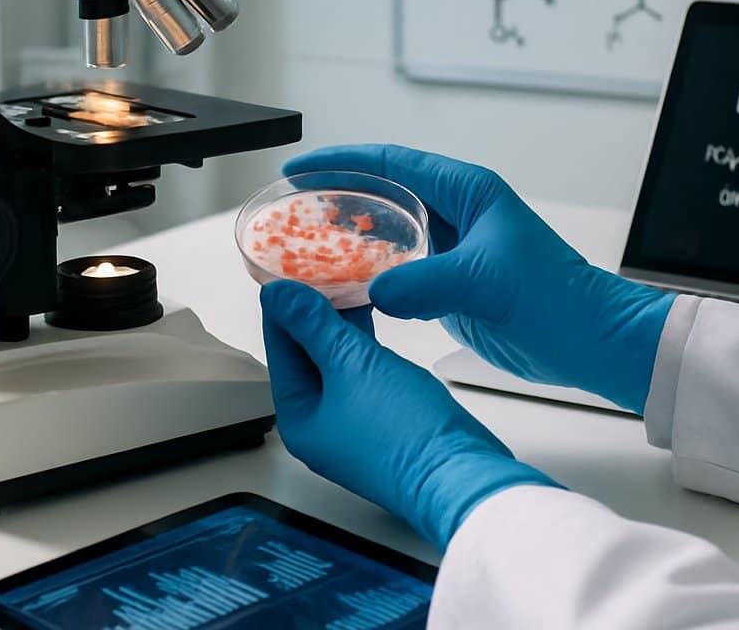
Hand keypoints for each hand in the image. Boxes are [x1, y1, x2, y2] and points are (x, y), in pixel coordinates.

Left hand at [260, 280, 552, 547]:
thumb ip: (314, 326)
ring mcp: (353, 424)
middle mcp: (320, 424)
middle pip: (306, 356)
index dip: (285, 304)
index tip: (289, 266)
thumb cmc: (403, 429)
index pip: (279, 348)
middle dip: (314, 311)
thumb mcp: (352, 364)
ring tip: (348, 279)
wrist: (461, 475)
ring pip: (337, 362)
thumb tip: (277, 295)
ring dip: (341, 325)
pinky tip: (372, 315)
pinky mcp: (383, 420)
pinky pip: (362, 372)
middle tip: (322, 264)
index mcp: (298, 418)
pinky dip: (363, 344)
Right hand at [284, 144, 674, 413]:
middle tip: (291, 208)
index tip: (302, 167)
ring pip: (388, 234)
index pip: (392, 162)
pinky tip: (340, 285)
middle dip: (338, 197)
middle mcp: (458, 213)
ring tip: (304, 245)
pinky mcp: (451, 284)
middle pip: (384, 194)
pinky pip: (398, 271)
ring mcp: (453, 249)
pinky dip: (367, 275)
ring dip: (349, 239)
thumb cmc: (556, 299)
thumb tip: (373, 291)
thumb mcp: (485, 282)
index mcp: (468, 191)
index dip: (344, 160)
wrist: (590, 341)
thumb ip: (425, 282)